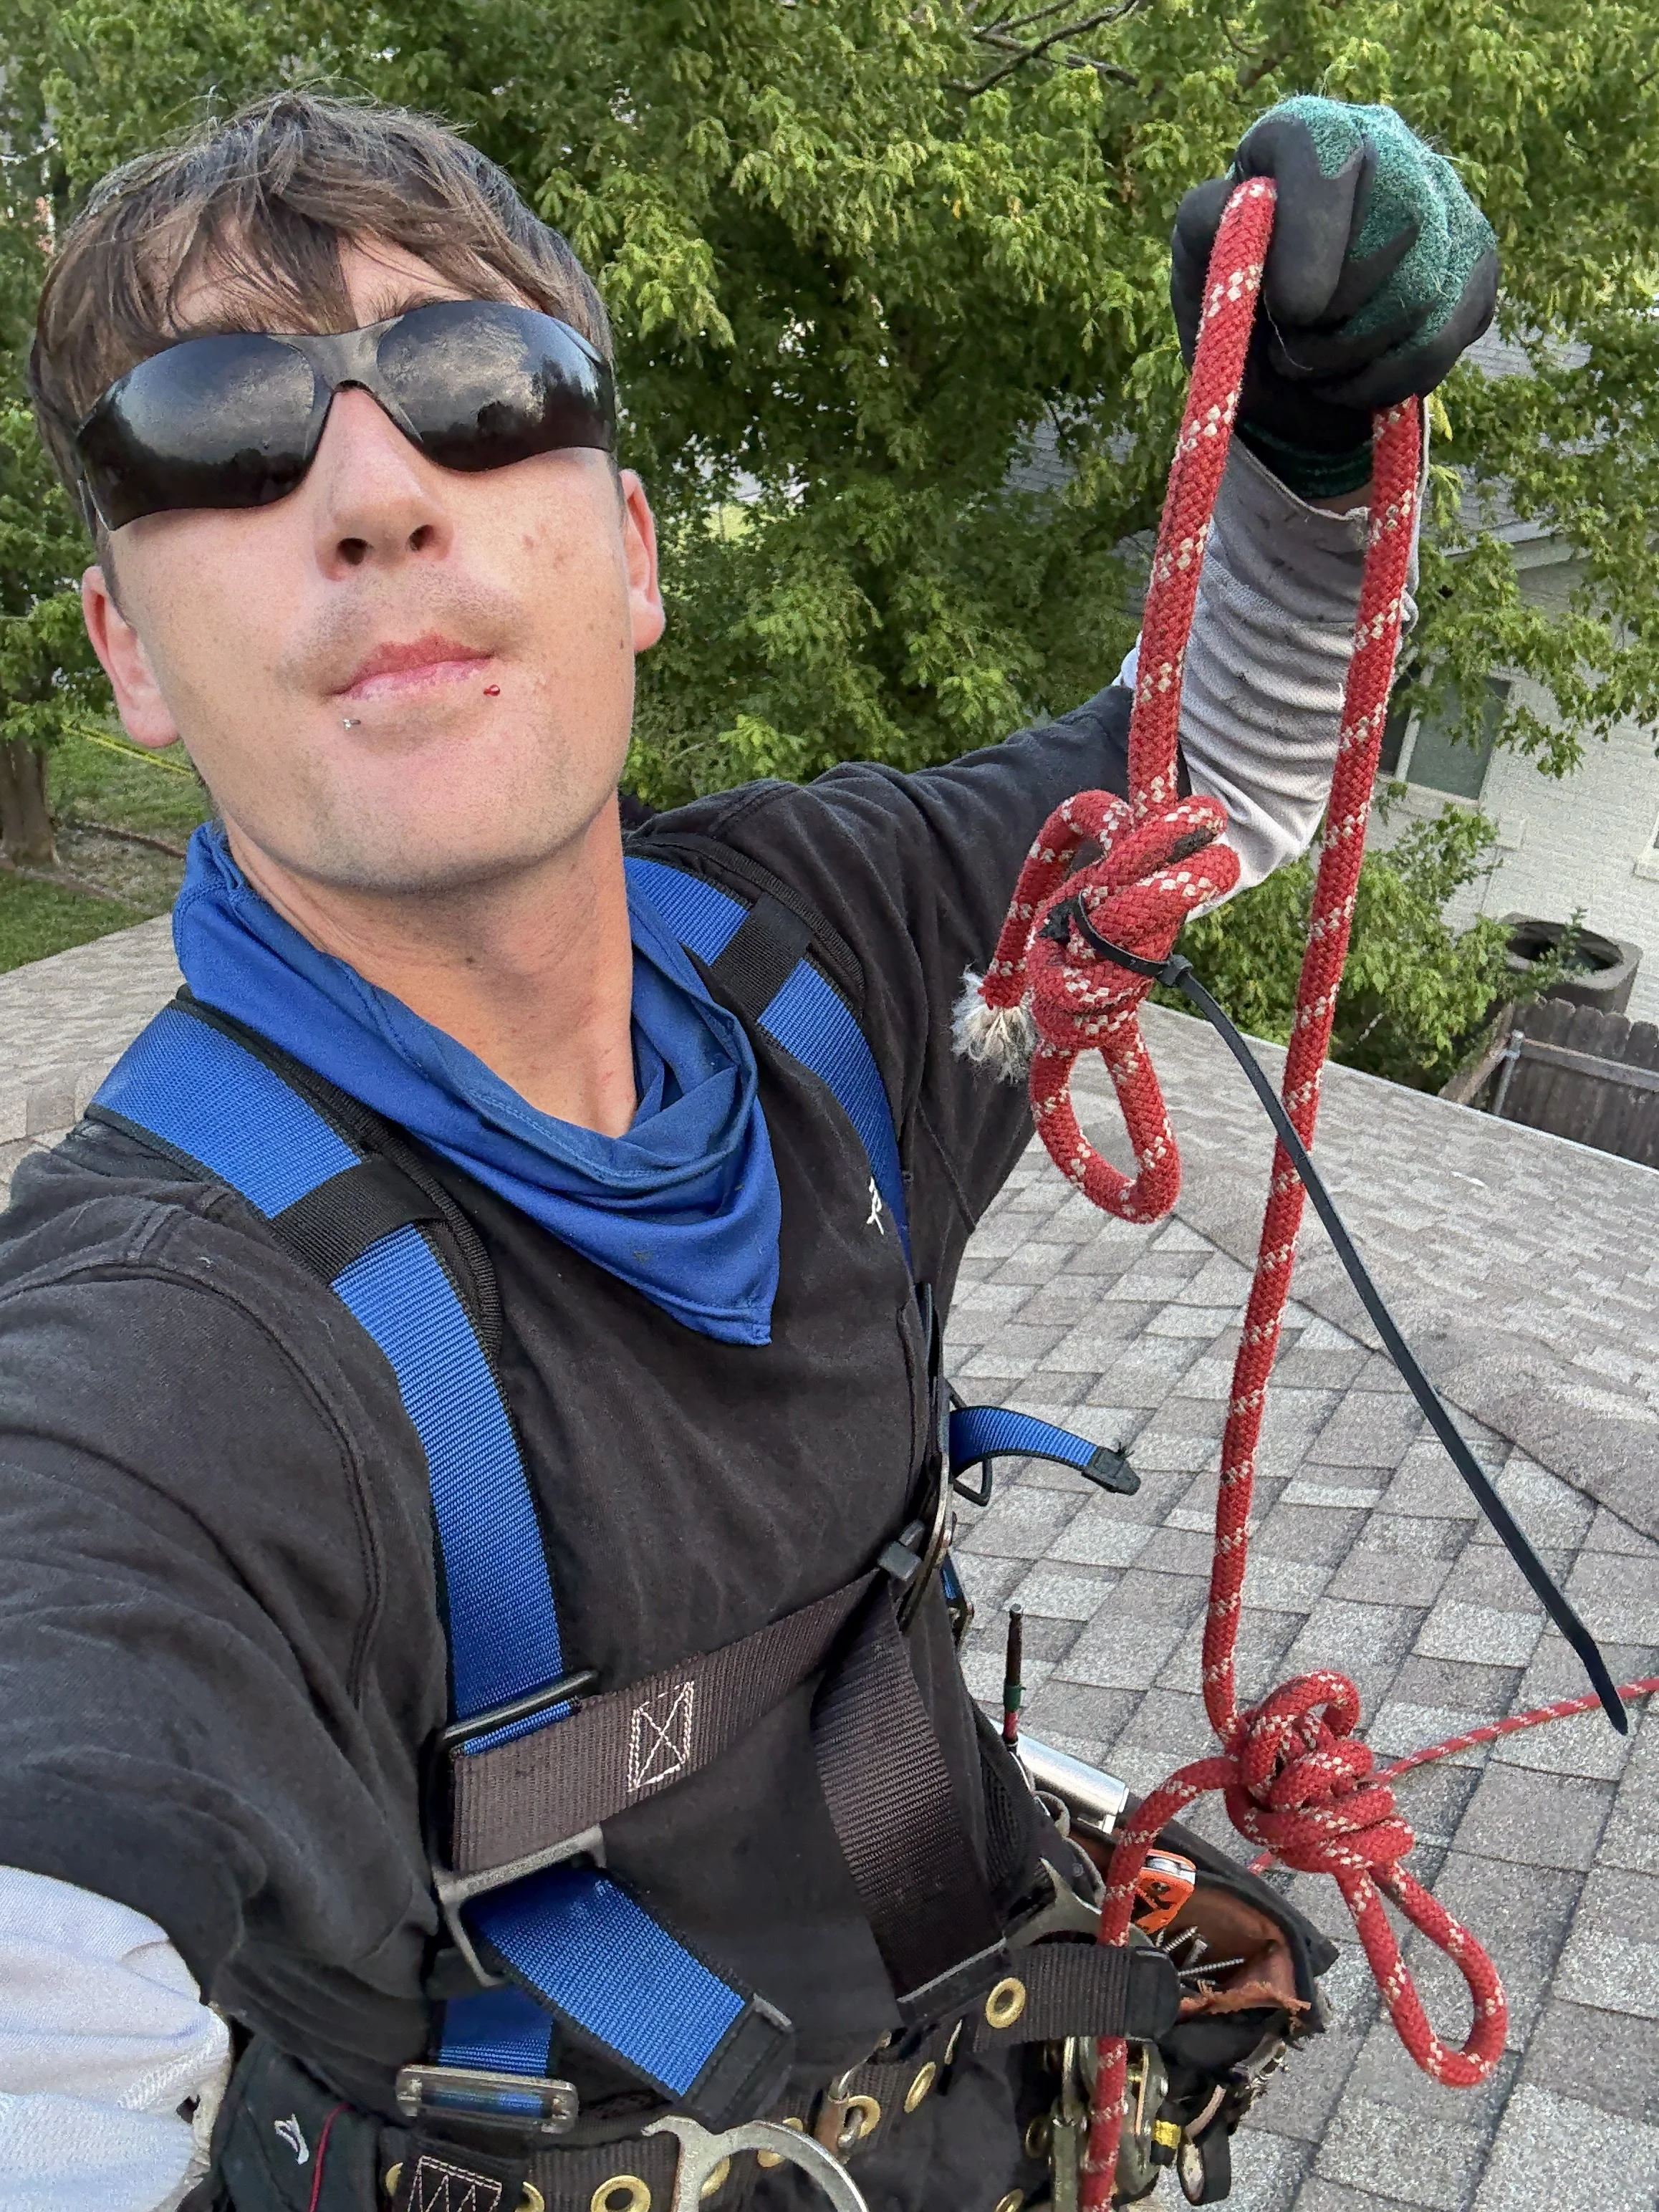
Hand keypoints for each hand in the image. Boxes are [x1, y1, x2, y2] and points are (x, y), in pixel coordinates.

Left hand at [1170, 98, 1498, 495]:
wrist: (1283, 364)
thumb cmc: (1236, 302)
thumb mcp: (1202, 266)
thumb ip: (1207, 225)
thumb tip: (1248, 205)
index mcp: (1307, 133)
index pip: (1329, 149)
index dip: (1314, 232)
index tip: (1292, 308)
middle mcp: (1385, 144)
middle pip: (1400, 216)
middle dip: (1337, 311)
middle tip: (1290, 350)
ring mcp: (1442, 197)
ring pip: (1424, 284)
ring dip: (1353, 354)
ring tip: (1310, 366)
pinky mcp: (1474, 260)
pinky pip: (1443, 334)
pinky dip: (1387, 379)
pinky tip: (1350, 382)